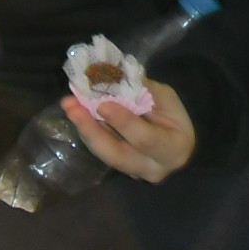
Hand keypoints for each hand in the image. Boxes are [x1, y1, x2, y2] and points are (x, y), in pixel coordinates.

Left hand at [63, 81, 196, 182]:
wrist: (179, 145)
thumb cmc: (175, 118)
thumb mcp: (168, 99)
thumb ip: (144, 92)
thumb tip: (115, 76)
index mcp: (172, 149)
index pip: (144, 139)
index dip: (123, 122)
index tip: (102, 104)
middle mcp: (151, 169)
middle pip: (116, 155)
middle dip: (92, 131)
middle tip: (72, 107)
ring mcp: (133, 173)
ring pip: (104, 155)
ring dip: (85, 129)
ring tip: (69, 106)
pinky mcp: (119, 169)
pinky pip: (102, 150)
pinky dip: (89, 131)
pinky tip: (77, 113)